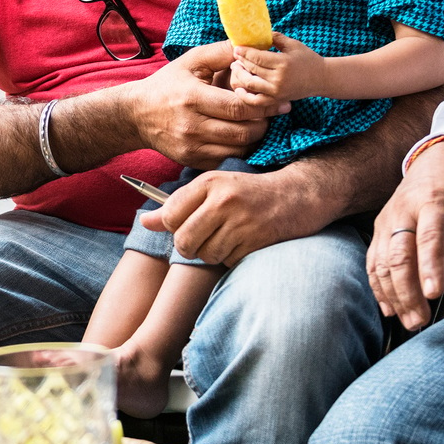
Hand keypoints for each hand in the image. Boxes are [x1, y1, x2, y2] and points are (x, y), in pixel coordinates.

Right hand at [128, 41, 284, 168]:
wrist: (136, 114)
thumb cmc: (167, 84)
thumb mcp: (191, 61)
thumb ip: (221, 52)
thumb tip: (251, 46)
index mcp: (193, 98)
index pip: (238, 107)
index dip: (264, 105)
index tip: (279, 101)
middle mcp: (192, 126)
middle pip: (243, 132)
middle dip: (264, 123)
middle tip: (272, 114)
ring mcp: (191, 146)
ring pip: (238, 149)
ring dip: (256, 138)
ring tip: (259, 124)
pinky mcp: (192, 160)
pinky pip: (227, 160)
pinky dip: (241, 150)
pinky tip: (242, 136)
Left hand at [142, 164, 332, 265]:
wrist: (299, 194)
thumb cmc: (250, 192)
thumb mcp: (213, 189)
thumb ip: (178, 205)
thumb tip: (144, 223)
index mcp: (209, 183)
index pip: (170, 216)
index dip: (173, 228)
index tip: (184, 226)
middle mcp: (223, 200)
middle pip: (184, 241)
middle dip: (190, 247)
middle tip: (204, 239)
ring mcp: (241, 221)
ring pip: (206, 255)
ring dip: (213, 253)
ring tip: (227, 238)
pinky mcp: (256, 240)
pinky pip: (228, 260)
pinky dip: (232, 257)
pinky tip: (244, 241)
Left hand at [230, 33, 322, 101]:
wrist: (321, 79)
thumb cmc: (307, 59)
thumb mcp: (293, 44)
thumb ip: (275, 37)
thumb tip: (257, 33)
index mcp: (283, 63)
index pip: (257, 57)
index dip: (244, 52)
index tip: (237, 47)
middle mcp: (279, 79)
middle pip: (252, 70)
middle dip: (240, 62)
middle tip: (235, 56)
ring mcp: (277, 92)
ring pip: (250, 84)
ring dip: (240, 76)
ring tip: (235, 68)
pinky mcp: (276, 100)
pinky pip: (256, 101)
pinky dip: (245, 96)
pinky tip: (238, 89)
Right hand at [367, 140, 443, 330]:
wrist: (436, 160)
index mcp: (435, 201)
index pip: (430, 237)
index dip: (430, 266)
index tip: (434, 293)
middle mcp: (405, 211)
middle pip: (400, 255)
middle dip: (408, 292)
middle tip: (421, 320)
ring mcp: (388, 221)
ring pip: (383, 263)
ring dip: (394, 295)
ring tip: (410, 321)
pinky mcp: (379, 230)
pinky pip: (373, 263)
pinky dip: (379, 287)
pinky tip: (390, 308)